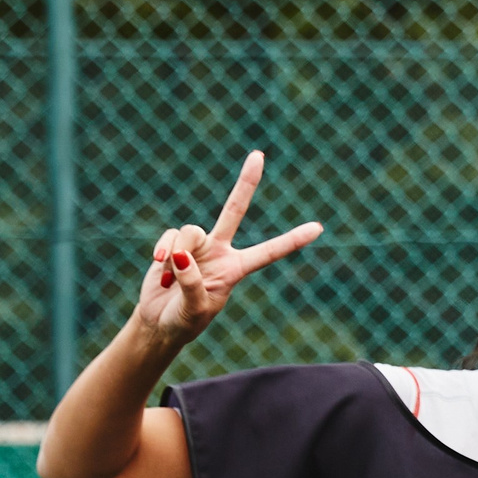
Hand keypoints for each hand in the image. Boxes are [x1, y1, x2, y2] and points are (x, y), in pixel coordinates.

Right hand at [132, 151, 323, 347]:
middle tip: (258, 155)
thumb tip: (182, 255)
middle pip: (234, 210)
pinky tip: (160, 273)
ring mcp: (197, 245)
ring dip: (176, 254)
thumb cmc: (184, 321)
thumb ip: (192, 284)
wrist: (159, 322)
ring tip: (169, 280)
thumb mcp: (194, 310)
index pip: (268, 252)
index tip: (319, 228)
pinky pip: (169, 237)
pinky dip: (162, 254)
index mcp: (236, 269)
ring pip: (189, 231)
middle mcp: (220, 251)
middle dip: (246, 183)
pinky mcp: (174, 243)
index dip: (292, 240)